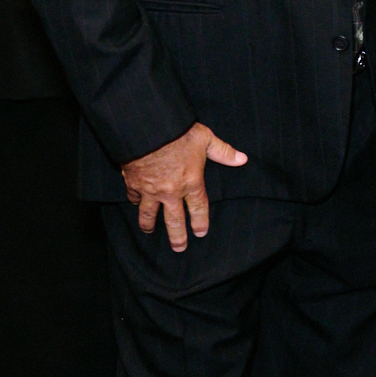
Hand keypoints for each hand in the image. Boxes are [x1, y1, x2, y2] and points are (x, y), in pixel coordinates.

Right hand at [121, 122, 247, 252]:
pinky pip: (133, 197)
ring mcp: (150, 190)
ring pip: (149, 214)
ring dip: (149, 225)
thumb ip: (223, 152)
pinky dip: (134, 202)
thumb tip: (242, 159)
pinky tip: (135, 205)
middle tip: (179, 248)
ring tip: (149, 231)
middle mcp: (171, 191)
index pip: (198, 209)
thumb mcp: (205, 138)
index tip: (200, 233)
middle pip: (174, 220)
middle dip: (177, 236)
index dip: (200, 222)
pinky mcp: (133, 183)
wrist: (147, 127)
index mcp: (191, 182)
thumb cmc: (178, 132)